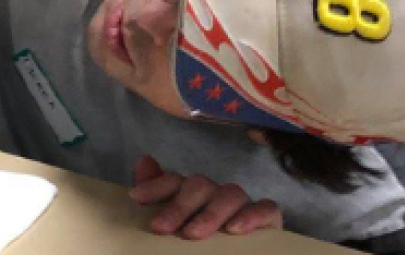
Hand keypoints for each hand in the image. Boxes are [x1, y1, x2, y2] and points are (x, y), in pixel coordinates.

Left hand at [129, 155, 281, 238]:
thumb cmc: (202, 243)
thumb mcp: (174, 225)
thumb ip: (160, 197)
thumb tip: (145, 161)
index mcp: (191, 195)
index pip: (174, 182)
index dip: (156, 186)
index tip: (136, 198)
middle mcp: (215, 195)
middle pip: (199, 186)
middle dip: (178, 206)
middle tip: (161, 228)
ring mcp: (242, 205)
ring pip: (230, 194)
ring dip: (211, 213)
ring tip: (194, 233)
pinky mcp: (268, 219)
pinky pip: (266, 208)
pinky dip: (252, 215)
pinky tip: (236, 229)